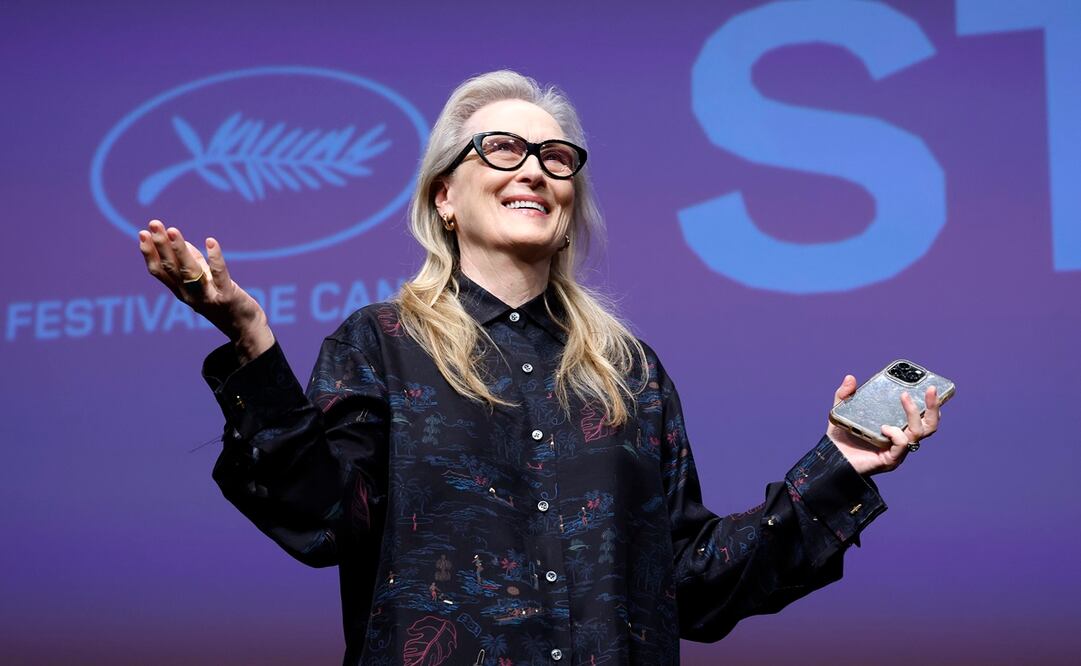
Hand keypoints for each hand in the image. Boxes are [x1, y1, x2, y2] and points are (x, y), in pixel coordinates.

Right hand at [138, 219, 273, 360]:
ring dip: (179, 250)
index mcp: (181, 292)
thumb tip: (182, 242)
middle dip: (161, 245)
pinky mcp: (226, 297)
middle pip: (171, 268)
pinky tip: (211, 242)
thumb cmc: (225, 304)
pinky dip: (214, 258)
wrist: (246, 330)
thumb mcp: (206, 283)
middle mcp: (190, 296)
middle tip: (154, 224)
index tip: (143, 233)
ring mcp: (207, 297)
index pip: (160, 271)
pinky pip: (219, 275)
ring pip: (189, 271)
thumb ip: (195, 264)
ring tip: (172, 230)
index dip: (150, 253)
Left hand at [826, 375, 941, 475]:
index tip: (930, 386)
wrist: (830, 458)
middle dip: (933, 407)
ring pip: (919, 432)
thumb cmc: (840, 438)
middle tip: (931, 389)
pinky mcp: (889, 459)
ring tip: (904, 398)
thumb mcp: (841, 412)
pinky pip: (902, 445)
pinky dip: (897, 433)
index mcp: (896, 427)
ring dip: (914, 413)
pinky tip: (884, 427)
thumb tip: (850, 378)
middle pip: (930, 425)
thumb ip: (844, 395)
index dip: (930, 404)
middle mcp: (901, 439)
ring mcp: (897, 450)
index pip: (922, 416)